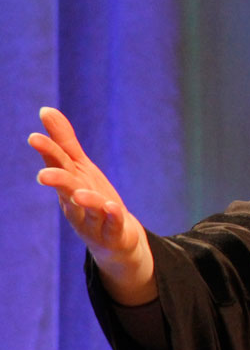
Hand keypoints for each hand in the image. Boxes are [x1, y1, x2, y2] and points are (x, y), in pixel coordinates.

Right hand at [28, 107, 156, 303]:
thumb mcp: (79, 168)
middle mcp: (77, 202)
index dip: (47, 152)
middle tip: (43, 175)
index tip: (34, 138)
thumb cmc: (91, 198)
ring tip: (79, 194)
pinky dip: (112, 216)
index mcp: (69, 183)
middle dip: (57, 180)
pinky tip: (112, 207)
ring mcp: (94, 220)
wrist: (114, 240)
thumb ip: (64, 142)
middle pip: (67, 189)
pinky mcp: (113, 233)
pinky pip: (113, 224)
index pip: (57, 164)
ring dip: (85, 201)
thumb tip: (45, 110)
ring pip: (88, 210)